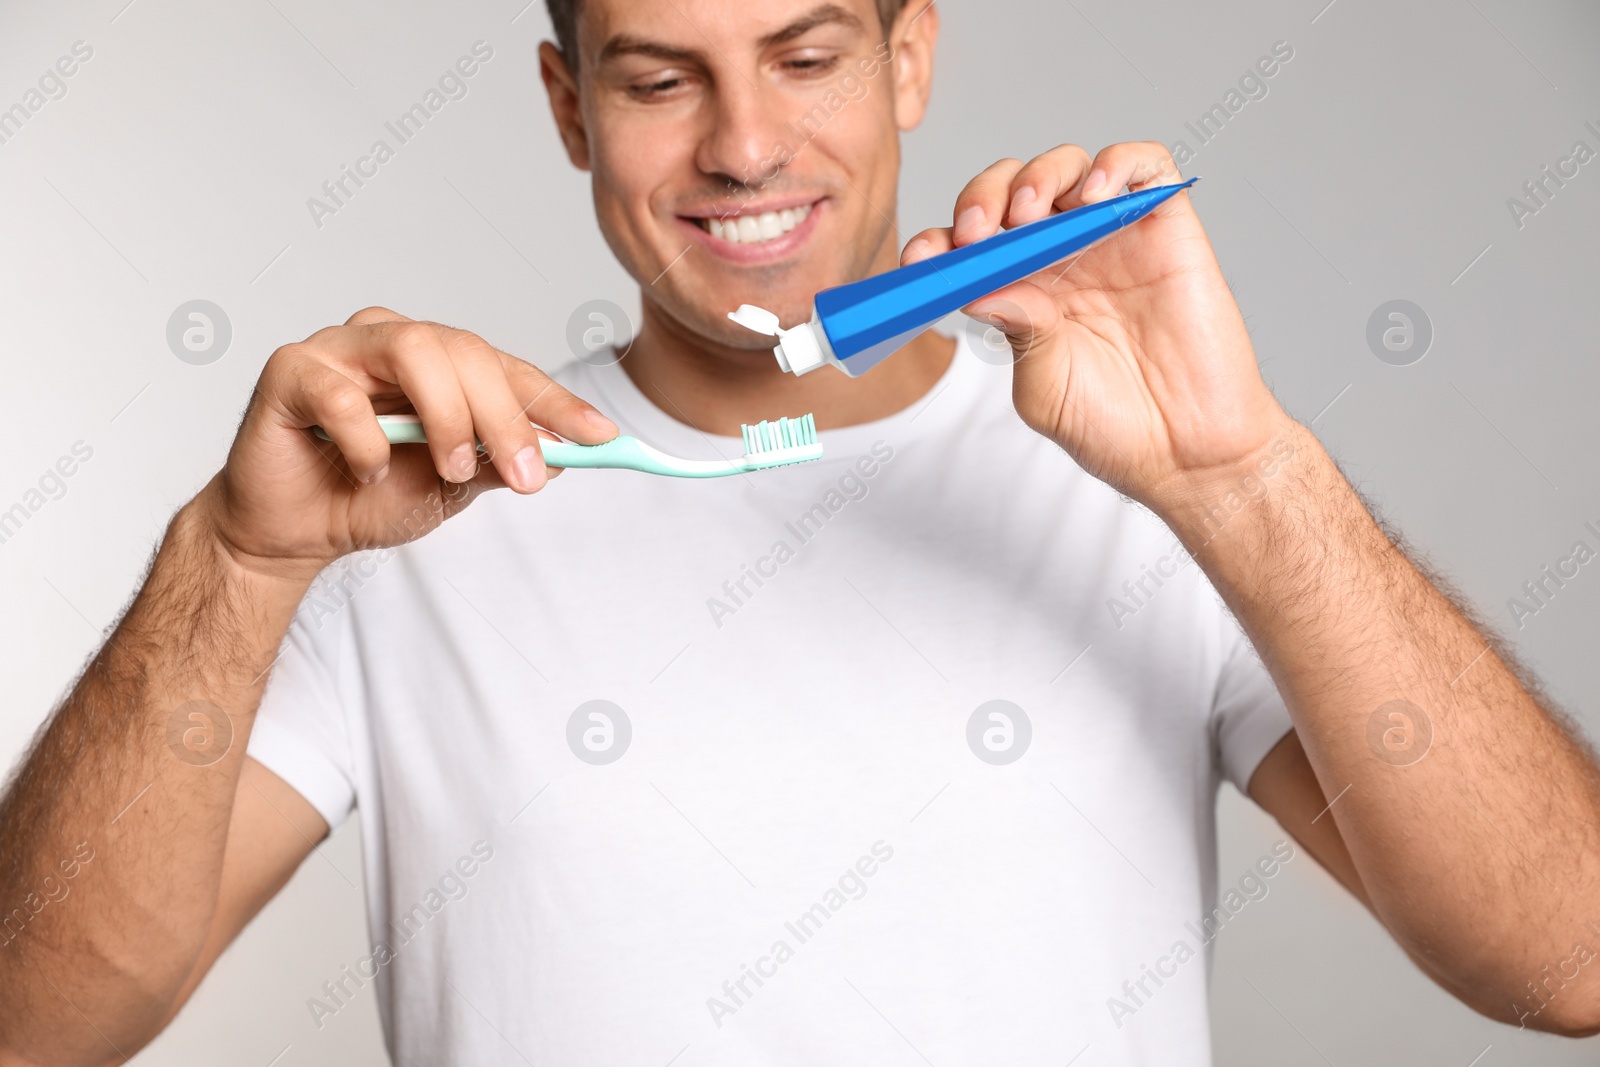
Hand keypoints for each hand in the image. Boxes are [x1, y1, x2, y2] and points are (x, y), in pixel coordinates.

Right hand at [195, 306, 617, 582]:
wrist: (292, 532)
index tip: (600, 437)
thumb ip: (500, 461)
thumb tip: (566, 452)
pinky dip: (368, 440)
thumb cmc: (367, 497)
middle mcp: (391, 340)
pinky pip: (342, 393)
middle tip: (526, 475)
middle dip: (507, 416)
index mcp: (436, 361)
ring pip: (414, 350)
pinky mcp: (290, 371)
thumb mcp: (452, 486)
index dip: (555, 401)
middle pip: (465, 350)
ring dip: (448, 416)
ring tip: (452, 469)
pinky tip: (370, 471)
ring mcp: (339, 348)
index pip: (506, 367)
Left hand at [903, 142, 1287, 511]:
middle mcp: (1064, 258)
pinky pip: (1144, 166)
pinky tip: (1092, 196)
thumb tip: (981, 287)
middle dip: (983, 197)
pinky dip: (1115, 164)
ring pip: (1069, 168)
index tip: (921, 259)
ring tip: (1028, 213)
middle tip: (975, 231)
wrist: (1189, 454)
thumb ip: (1018, 333)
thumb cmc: (1115, 428)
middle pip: (1012, 192)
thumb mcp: (1043, 388)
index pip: (970, 246)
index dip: (939, 241)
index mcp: (1023, 292)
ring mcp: (1114, 239)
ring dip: (1038, 176)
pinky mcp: (1167, 229)